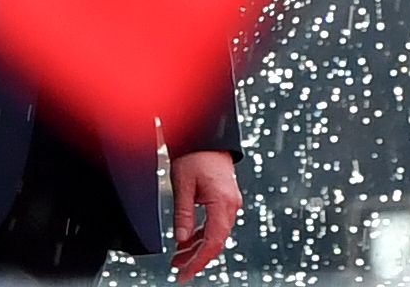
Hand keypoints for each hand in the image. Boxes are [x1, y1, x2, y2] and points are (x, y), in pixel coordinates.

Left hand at [170, 150, 239, 281]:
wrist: (208, 135)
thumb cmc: (195, 154)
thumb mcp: (182, 184)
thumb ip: (183, 214)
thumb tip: (181, 240)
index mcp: (222, 202)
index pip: (212, 242)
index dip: (198, 261)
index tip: (184, 273)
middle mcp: (231, 205)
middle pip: (216, 241)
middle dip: (197, 258)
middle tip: (179, 271)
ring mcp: (230, 203)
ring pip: (215, 234)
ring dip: (198, 247)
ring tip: (178, 258)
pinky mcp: (225, 199)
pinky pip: (215, 224)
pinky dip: (201, 235)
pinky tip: (188, 242)